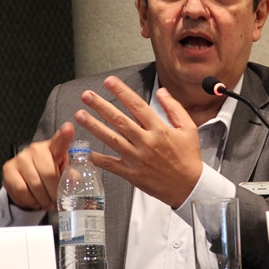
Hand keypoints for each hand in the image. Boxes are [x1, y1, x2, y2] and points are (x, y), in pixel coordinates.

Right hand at [1, 122, 74, 210]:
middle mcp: (36, 149)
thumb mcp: (63, 172)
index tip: (69, 129)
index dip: (65, 134)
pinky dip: (30, 200)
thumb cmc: (49, 173)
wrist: (27, 180)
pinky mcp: (8, 169)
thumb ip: (70, 174)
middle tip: (56, 202)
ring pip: (35, 185)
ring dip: (43, 199)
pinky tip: (34, 201)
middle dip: (54, 192)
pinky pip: (21, 190)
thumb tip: (74, 179)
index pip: (60, 139)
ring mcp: (21, 158)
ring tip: (47, 203)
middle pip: (48, 173)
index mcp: (54, 147)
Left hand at [74, 76, 202, 208]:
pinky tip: (85, 149)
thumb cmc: (188, 157)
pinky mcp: (132, 173)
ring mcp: (137, 158)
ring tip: (80, 115)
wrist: (189, 187)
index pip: (137, 105)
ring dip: (94, 126)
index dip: (122, 92)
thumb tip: (161, 91)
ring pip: (111, 139)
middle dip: (100, 106)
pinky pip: (111, 164)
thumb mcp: (188, 128)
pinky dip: (97, 157)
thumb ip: (174, 108)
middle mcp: (146, 142)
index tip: (109, 82)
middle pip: (119, 120)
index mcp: (159, 129)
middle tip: (87, 95)